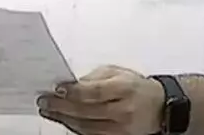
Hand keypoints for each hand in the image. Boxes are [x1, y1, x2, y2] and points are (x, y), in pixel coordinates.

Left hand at [37, 65, 164, 134]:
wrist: (158, 106)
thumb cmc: (135, 87)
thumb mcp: (117, 73)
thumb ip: (93, 78)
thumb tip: (69, 84)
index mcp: (125, 88)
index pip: (94, 92)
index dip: (73, 92)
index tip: (56, 89)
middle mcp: (124, 111)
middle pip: (86, 111)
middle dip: (61, 107)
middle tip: (45, 102)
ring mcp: (121, 129)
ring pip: (86, 127)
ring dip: (64, 119)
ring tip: (49, 111)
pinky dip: (76, 128)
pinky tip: (65, 120)